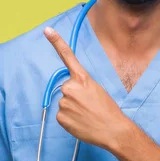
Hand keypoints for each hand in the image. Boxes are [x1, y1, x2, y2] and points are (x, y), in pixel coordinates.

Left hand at [44, 26, 126, 148]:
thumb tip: (69, 92)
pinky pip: (62, 115)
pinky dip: (70, 119)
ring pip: (64, 103)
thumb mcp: (96, 89)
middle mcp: (70, 87)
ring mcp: (64, 102)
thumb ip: (81, 85)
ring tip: (86, 115)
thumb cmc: (107, 110)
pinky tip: (81, 122)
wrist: (113, 130)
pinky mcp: (60, 116)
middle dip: (74, 96)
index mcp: (82, 78)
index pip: (67, 56)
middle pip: (66, 89)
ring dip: (73, 109)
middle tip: (88, 106)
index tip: (47, 30)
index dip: (56, 42)